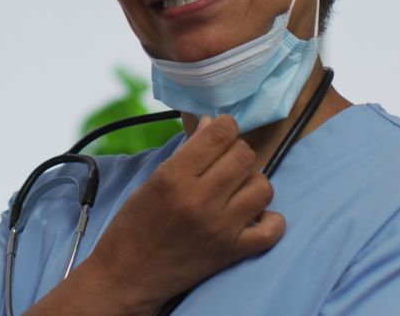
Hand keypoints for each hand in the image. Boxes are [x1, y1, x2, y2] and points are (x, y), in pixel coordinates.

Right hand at [82, 114, 285, 311]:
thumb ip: (185, 153)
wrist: (127, 275)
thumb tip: (211, 124)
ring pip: (262, 187)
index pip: (219, 135)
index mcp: (174, 177)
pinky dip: (270, 220)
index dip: (225, 126)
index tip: (221, 130)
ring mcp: (219, 228)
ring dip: (253, 182)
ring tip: (238, 188)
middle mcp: (199, 200)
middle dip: (238, 151)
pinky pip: (272, 230)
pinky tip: (255, 216)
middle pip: (244, 156)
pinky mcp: (231, 252)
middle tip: (226, 161)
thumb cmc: (134, 225)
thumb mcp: (152, 181)